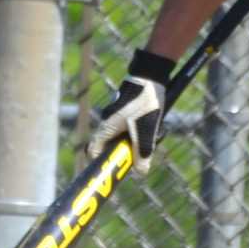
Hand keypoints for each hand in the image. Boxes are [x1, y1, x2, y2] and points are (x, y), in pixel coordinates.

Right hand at [85, 49, 175, 170]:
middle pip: (112, 146)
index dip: (101, 163)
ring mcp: (117, 116)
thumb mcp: (146, 130)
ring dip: (137, 140)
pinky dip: (142, 130)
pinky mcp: (127, 110)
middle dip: (126, 152)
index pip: (94, 151)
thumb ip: (143, 152)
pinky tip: (153, 123)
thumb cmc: (144, 102)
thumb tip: (140, 171)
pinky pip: (132, 127)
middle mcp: (108, 123)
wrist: (151, 75)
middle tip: (140, 156)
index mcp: (106, 128)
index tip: (111, 171)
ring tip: (151, 133)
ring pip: (124, 136)